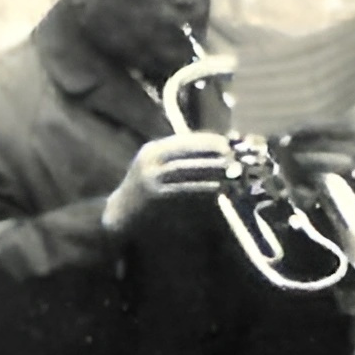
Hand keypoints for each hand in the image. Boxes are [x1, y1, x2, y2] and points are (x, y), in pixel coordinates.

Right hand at [103, 130, 233, 232]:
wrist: (119, 214)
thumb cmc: (145, 192)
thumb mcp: (156, 169)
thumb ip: (178, 160)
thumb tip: (211, 154)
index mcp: (152, 150)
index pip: (183, 140)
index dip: (207, 140)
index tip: (228, 142)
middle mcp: (149, 160)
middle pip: (185, 152)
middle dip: (211, 152)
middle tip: (234, 154)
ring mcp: (149, 177)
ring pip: (185, 169)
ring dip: (210, 169)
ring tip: (231, 170)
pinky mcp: (153, 195)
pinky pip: (182, 189)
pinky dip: (202, 187)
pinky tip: (218, 188)